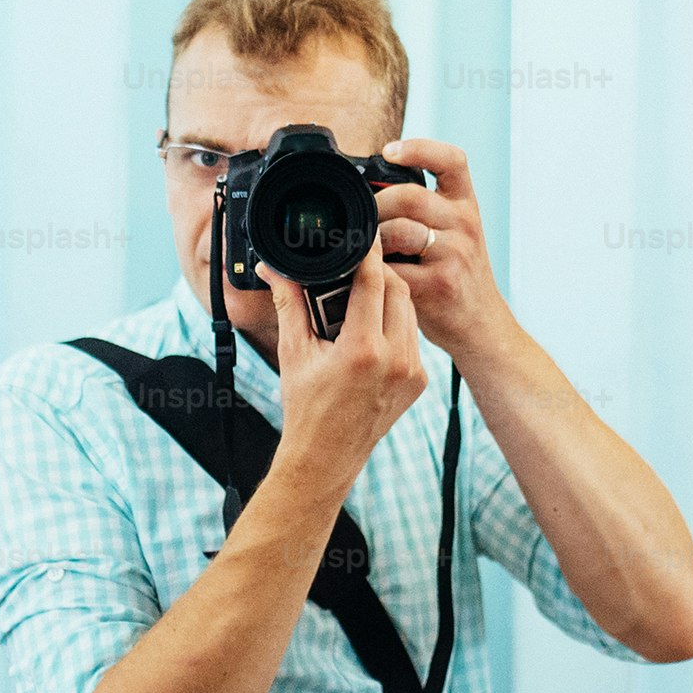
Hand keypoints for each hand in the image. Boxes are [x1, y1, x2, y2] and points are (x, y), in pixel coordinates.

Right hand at [266, 252, 430, 500]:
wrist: (326, 458)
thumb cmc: (305, 408)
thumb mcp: (295, 352)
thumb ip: (289, 304)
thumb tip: (273, 269)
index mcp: (363, 350)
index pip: (372, 282)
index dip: (367, 253)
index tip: (362, 235)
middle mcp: (395, 360)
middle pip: (397, 291)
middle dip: (378, 274)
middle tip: (356, 267)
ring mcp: (412, 373)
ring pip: (409, 312)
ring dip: (389, 298)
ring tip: (361, 297)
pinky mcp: (419, 382)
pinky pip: (412, 337)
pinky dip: (395, 324)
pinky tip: (373, 327)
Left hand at [371, 138, 514, 371]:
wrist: (480, 323)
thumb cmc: (456, 274)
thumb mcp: (454, 232)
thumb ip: (425, 210)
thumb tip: (369, 191)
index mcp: (466, 204)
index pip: (451, 160)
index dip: (419, 148)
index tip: (389, 151)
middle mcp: (465, 223)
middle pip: (410, 196)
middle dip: (376, 206)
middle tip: (363, 222)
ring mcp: (455, 254)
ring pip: (399, 231)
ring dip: (373, 240)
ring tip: (367, 250)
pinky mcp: (439, 284)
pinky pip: (394, 269)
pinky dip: (375, 271)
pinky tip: (372, 275)